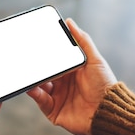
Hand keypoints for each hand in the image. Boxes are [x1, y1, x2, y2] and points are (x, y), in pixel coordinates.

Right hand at [27, 18, 116, 134]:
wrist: (107, 111)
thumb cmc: (105, 85)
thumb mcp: (95, 59)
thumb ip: (83, 40)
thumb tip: (69, 22)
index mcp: (71, 72)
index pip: (54, 60)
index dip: (45, 53)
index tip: (34, 44)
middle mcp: (63, 84)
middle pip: (44, 73)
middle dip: (36, 66)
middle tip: (26, 57)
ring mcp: (57, 98)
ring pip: (39, 86)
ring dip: (33, 79)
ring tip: (26, 71)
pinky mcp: (54, 111)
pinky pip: (40, 100)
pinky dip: (34, 93)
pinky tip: (31, 86)